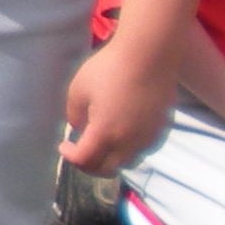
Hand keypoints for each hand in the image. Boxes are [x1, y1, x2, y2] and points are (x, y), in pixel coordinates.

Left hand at [61, 35, 176, 172]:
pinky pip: (142, 148)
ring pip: (128, 161)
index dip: (71, 156)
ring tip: (100, 145)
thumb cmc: (108, 69)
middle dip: (90, 166)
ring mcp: (148, 137)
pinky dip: (128, 149)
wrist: (148, 56)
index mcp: (105, 133)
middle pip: (108, 168)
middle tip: (80, 153)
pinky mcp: (161, 129)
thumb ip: (75, 115)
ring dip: (111, 159)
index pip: (85, 160)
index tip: (64, 146)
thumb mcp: (78, 90)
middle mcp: (129, 142)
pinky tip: (120, 134)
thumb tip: (80, 128)